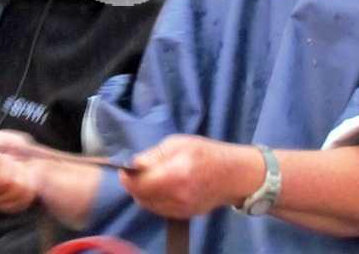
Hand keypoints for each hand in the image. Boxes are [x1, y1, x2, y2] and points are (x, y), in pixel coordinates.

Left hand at [118, 135, 263, 218]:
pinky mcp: (185, 215)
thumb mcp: (180, 143)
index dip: (127, 178)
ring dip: (144, 193)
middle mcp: (177, 196)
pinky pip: (161, 210)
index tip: (124, 170)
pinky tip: (163, 187)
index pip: (139, 184)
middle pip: (141, 197)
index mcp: (175, 174)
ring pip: (149, 206)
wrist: (234, 174)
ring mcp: (181, 209)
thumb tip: (134, 164)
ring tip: (151, 179)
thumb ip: (154, 155)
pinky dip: (156, 200)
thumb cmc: (207, 152)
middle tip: (138, 172)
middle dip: (135, 185)